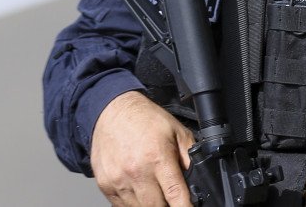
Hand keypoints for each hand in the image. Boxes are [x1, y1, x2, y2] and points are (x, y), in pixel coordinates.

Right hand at [91, 91, 194, 206]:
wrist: (111, 109)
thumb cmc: (143, 119)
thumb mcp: (176, 132)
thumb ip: (191, 158)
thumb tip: (200, 182)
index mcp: (157, 158)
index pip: (176, 196)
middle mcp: (136, 171)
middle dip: (167, 205)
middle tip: (169, 194)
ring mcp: (118, 179)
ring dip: (149, 203)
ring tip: (152, 187)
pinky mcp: (105, 183)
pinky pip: (122, 206)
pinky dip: (133, 202)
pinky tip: (137, 187)